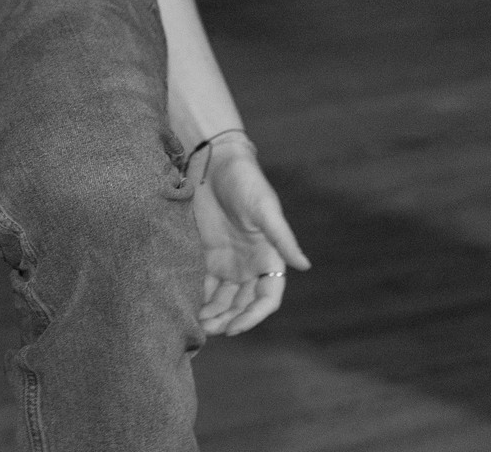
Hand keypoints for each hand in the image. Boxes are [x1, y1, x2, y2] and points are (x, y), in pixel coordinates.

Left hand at [193, 141, 307, 338]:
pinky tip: (185, 306)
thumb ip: (282, 237)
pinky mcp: (207, 254)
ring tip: (196, 323)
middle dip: (228, 320)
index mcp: (269, 257)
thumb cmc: (245, 181)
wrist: (213, 160)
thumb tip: (305, 265)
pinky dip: (199, 298)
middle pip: (242, 304)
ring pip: (223, 299)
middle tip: (207, 330)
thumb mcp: (264, 208)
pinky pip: (204, 284)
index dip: (253, 316)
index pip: (267, 298)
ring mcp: (228, 261)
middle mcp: (250, 264)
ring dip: (213, 314)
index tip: (234, 329)